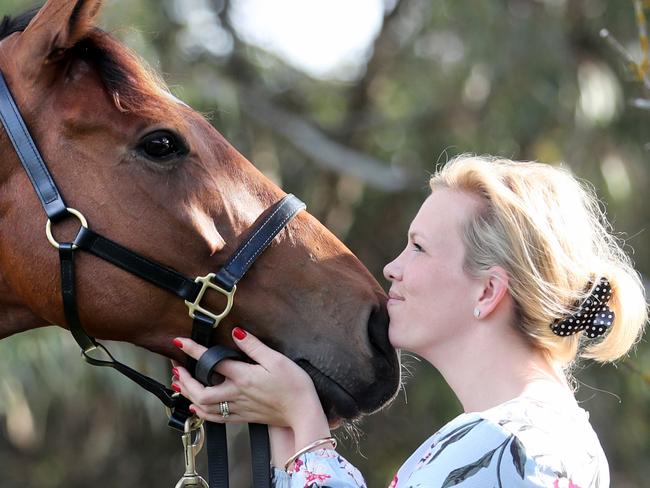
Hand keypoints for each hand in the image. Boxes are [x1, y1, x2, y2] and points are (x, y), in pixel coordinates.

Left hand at [171, 328, 330, 448]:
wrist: (303, 412)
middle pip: (200, 392)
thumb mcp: (276, 359)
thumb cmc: (294, 385)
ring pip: (204, 407)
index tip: (179, 342)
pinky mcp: (243, 417)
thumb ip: (254, 346)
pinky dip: (202, 412)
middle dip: (184, 380)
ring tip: (180, 385)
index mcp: (243, 377)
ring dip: (188, 396)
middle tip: (175, 369)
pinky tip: (197, 407)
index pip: (211, 362)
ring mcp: (238, 408)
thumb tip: (236, 332)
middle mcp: (236, 394)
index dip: (193, 350)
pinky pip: (216, 418)